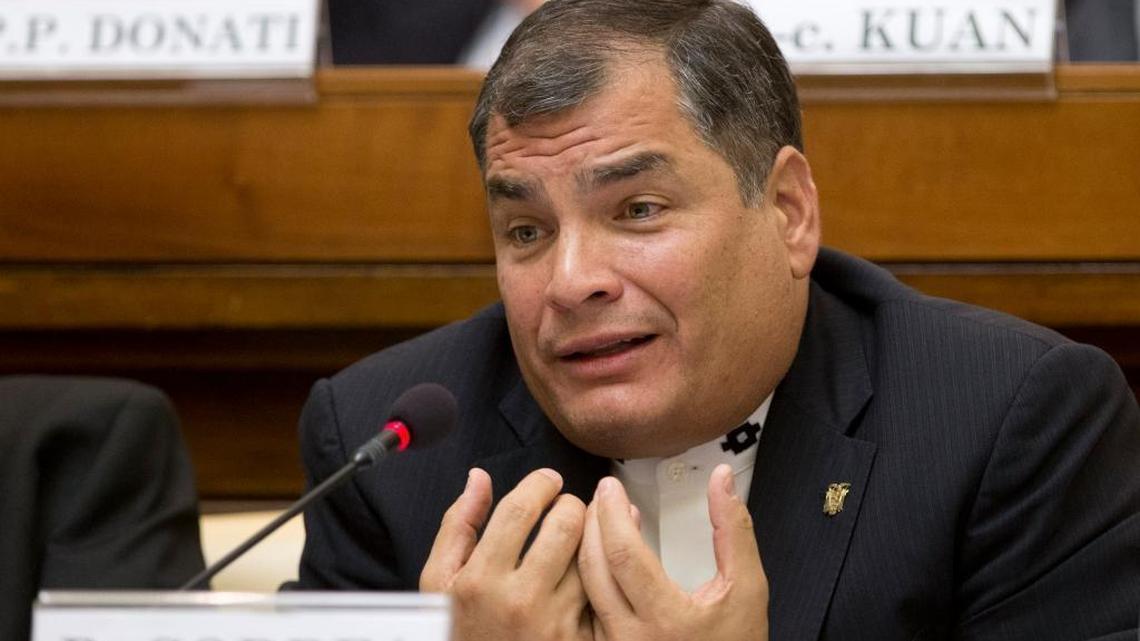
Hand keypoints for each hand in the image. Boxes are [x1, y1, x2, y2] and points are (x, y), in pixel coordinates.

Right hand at [420, 468, 592, 640]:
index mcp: (480, 580)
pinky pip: (601, 591)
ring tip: (579, 532)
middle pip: (565, 525)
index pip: (520, 510)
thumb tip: (478, 478)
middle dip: (570, 504)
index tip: (547, 481)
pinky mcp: (577, 640)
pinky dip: (602, 569)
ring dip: (591, 534)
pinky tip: (594, 562)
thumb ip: (459, 525)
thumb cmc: (459, 630)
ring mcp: (553, 624)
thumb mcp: (440, 582)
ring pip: (590, 556)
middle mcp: (519, 601)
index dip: (539, 485)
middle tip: (565, 506)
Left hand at [578, 464, 768, 640]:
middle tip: (601, 494)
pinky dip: (589, 576)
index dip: (612, 514)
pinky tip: (601, 556)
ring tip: (600, 518)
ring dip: (586, 547)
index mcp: (666, 619)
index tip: (611, 487)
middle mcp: (630, 638)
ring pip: (583, 589)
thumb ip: (733, 530)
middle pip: (593, 568)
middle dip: (592, 523)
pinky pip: (586, 610)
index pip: (624, 555)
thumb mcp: (746, 588)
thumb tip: (722, 480)